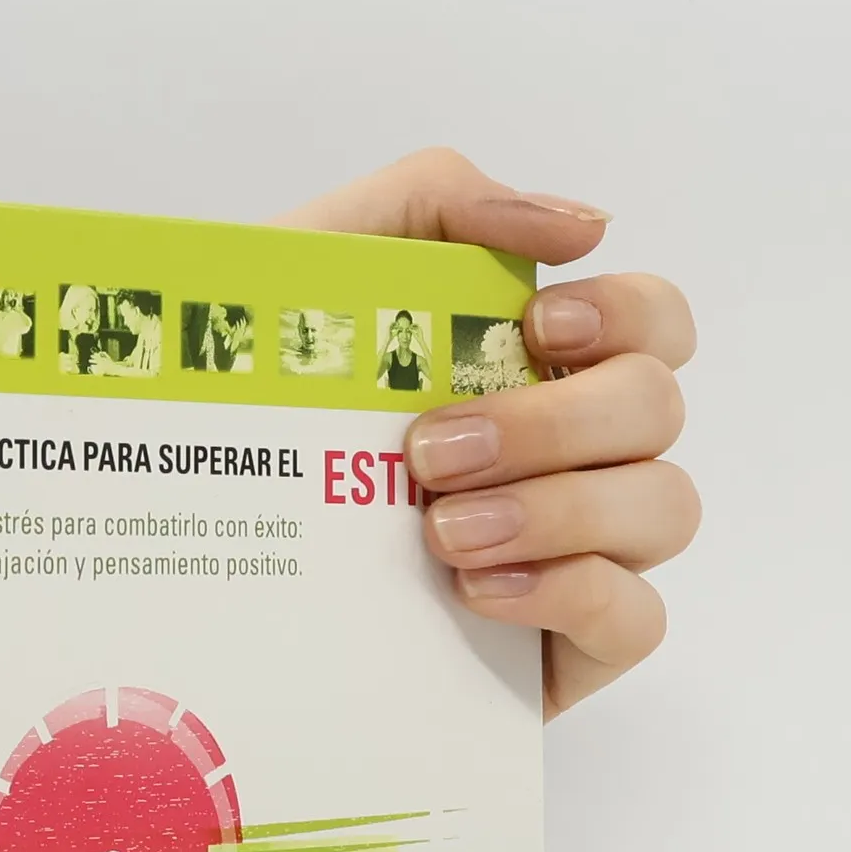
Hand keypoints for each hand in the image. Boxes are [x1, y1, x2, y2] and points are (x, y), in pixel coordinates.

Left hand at [278, 149, 698, 716]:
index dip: (625, 313)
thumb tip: (582, 225)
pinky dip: (571, 593)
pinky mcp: (567, 651)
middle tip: (429, 453)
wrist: (186, 547)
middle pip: (656, 410)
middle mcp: (579, 457)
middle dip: (556, 423)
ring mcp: (584, 555)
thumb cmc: (258, 407)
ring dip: (560, 510)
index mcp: (540, 369)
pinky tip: (475, 591)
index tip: (536, 324)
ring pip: (665, 510)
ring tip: (439, 533)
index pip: (654, 322)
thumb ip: (433, 200)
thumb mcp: (314, 271)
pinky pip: (637, 619)